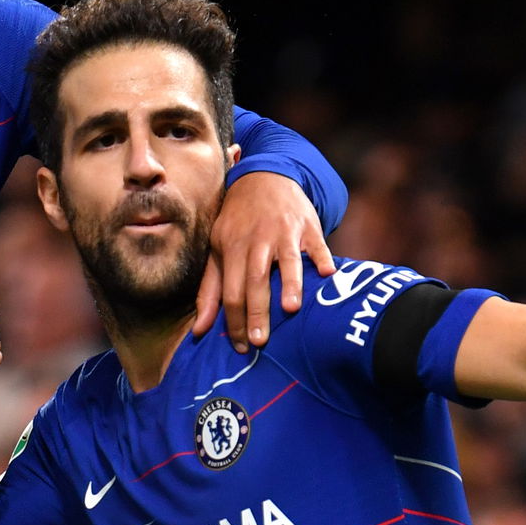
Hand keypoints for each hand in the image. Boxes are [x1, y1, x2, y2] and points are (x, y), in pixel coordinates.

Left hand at [194, 172, 334, 353]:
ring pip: (286, 260)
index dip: (233, 321)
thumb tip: (198, 331)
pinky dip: (321, 258)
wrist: (264, 177)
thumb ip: (209, 290)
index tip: (240, 347)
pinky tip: (327, 274)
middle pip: (255, 280)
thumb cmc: (238, 222)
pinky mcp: (308, 225)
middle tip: (260, 342)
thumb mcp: (217, 249)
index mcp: (231, 248)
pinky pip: (316, 243)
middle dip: (257, 312)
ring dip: (290, 284)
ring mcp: (284, 231)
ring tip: (291, 309)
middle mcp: (256, 240)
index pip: (231, 291)